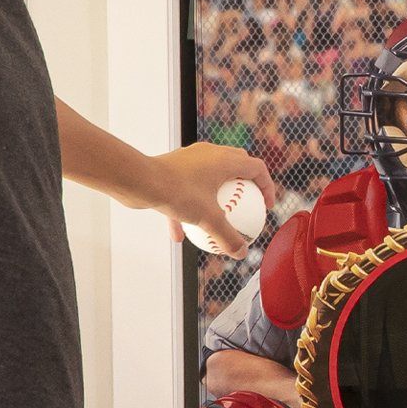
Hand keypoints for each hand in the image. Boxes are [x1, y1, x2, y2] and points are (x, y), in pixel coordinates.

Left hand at [143, 142, 277, 258]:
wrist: (139, 179)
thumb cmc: (177, 193)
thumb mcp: (208, 219)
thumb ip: (228, 237)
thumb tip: (242, 253)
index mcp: (225, 159)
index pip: (257, 168)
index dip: (267, 187)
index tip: (265, 207)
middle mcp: (210, 154)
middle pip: (237, 167)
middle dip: (244, 186)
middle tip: (246, 206)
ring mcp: (190, 160)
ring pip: (210, 179)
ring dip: (215, 199)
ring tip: (215, 221)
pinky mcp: (172, 168)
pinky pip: (186, 189)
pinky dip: (186, 210)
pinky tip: (180, 237)